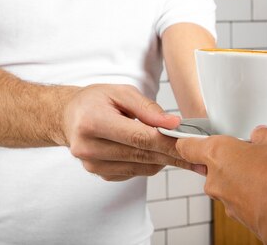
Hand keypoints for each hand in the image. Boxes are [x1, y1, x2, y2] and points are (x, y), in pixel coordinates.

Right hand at [62, 84, 191, 180]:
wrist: (68, 116)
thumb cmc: (94, 100)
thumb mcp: (120, 92)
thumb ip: (148, 108)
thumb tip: (173, 123)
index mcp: (93, 122)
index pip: (140, 137)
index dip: (169, 142)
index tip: (191, 144)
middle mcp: (89, 147)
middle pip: (143, 155)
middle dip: (174, 155)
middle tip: (198, 155)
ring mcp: (93, 164)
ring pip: (141, 167)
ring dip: (163, 159)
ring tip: (179, 151)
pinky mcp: (99, 174)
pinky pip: (134, 172)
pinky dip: (147, 163)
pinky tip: (152, 152)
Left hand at [175, 127, 266, 234]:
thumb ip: (262, 136)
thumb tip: (261, 135)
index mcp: (216, 152)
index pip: (187, 146)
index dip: (188, 142)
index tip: (190, 139)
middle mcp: (214, 177)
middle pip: (212, 165)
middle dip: (229, 160)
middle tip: (249, 155)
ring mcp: (223, 198)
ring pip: (227, 183)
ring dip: (242, 178)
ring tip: (266, 174)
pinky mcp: (236, 215)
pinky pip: (239, 198)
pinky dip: (250, 194)